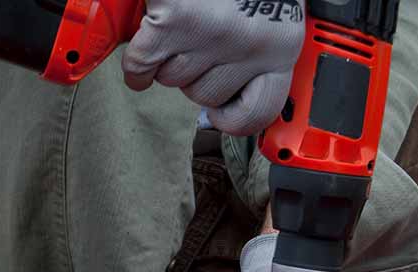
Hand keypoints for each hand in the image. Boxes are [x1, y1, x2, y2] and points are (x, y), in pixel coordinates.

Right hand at [122, 0, 304, 135]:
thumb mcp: (264, 9)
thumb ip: (254, 49)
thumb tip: (219, 103)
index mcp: (281, 43)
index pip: (258, 111)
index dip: (233, 116)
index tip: (220, 113)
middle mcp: (252, 46)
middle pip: (204, 95)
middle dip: (191, 73)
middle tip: (190, 46)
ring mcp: (214, 35)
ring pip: (172, 80)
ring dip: (164, 61)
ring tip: (171, 35)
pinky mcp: (178, 20)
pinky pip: (143, 63)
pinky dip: (135, 63)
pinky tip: (139, 56)